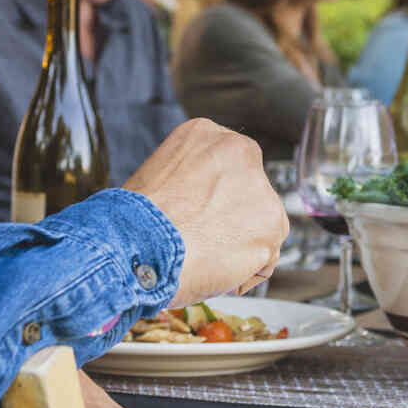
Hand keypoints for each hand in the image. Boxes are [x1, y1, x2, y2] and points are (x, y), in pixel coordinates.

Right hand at [124, 119, 285, 307]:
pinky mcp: (273, 224)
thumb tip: (203, 207)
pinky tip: (215, 269)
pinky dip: (245, 273)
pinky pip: (265, 258)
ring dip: (238, 247)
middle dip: (231, 221)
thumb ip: (192, 182)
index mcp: (206, 134)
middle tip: (201, 240)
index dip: (212, 200)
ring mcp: (260, 188)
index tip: (196, 215)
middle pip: (248, 195)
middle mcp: (240, 151)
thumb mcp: (157, 177)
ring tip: (203, 256)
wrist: (136, 246)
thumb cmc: (134, 224)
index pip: (226, 169)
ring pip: (260, 227)